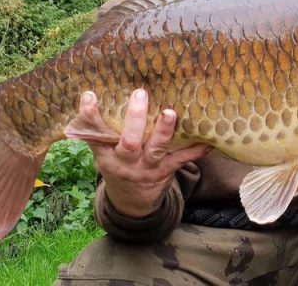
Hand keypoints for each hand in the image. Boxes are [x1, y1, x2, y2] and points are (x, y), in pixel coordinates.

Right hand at [78, 89, 209, 217]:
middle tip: (140, 94)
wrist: (132, 203)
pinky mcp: (166, 171)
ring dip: (164, 131)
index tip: (90, 95)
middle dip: (135, 118)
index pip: (95, 134)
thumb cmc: (118, 166)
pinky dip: (196, 151)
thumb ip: (100, 131)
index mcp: (106, 155)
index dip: (90, 116)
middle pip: (129, 142)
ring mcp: (147, 167)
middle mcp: (126, 162)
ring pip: (156, 149)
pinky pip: (182, 160)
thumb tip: (95, 94)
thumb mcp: (104, 153)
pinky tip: (207, 141)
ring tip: (170, 113)